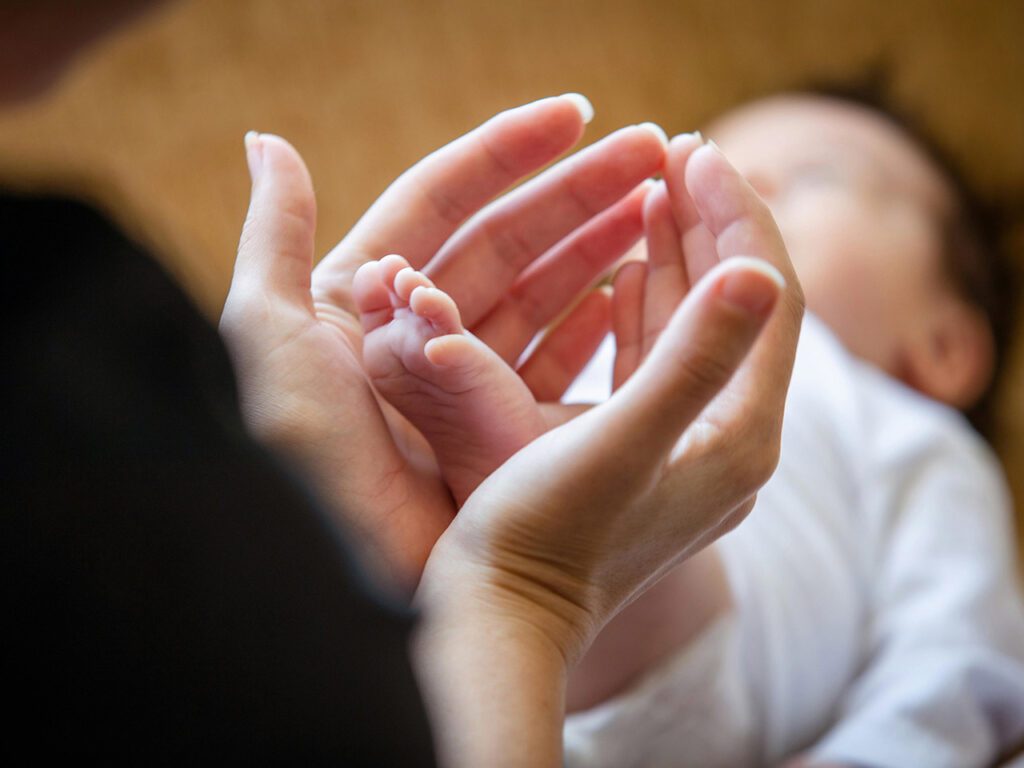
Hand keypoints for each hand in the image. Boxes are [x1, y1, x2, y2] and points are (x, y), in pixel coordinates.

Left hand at [219, 96, 667, 587]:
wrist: (334, 572)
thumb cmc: (295, 452)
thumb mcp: (266, 333)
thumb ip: (272, 236)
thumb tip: (268, 143)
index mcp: (358, 294)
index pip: (442, 199)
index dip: (507, 152)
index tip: (576, 116)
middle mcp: (411, 331)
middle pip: (505, 240)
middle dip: (577, 191)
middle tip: (654, 149)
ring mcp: (458, 384)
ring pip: (539, 294)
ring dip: (597, 247)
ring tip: (659, 206)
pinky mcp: (492, 433)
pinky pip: (552, 364)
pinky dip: (592, 325)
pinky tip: (633, 289)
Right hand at [413, 140, 802, 766]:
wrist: (502, 617)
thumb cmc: (544, 538)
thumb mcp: (617, 446)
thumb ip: (695, 361)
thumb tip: (764, 272)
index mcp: (739, 437)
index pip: (766, 300)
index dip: (738, 219)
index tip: (698, 151)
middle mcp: (728, 441)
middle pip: (739, 307)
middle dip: (713, 223)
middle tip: (681, 149)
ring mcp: (689, 446)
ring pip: (698, 327)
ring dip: (680, 254)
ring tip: (657, 186)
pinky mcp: (647, 449)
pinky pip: (660, 357)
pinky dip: (649, 302)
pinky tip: (629, 265)